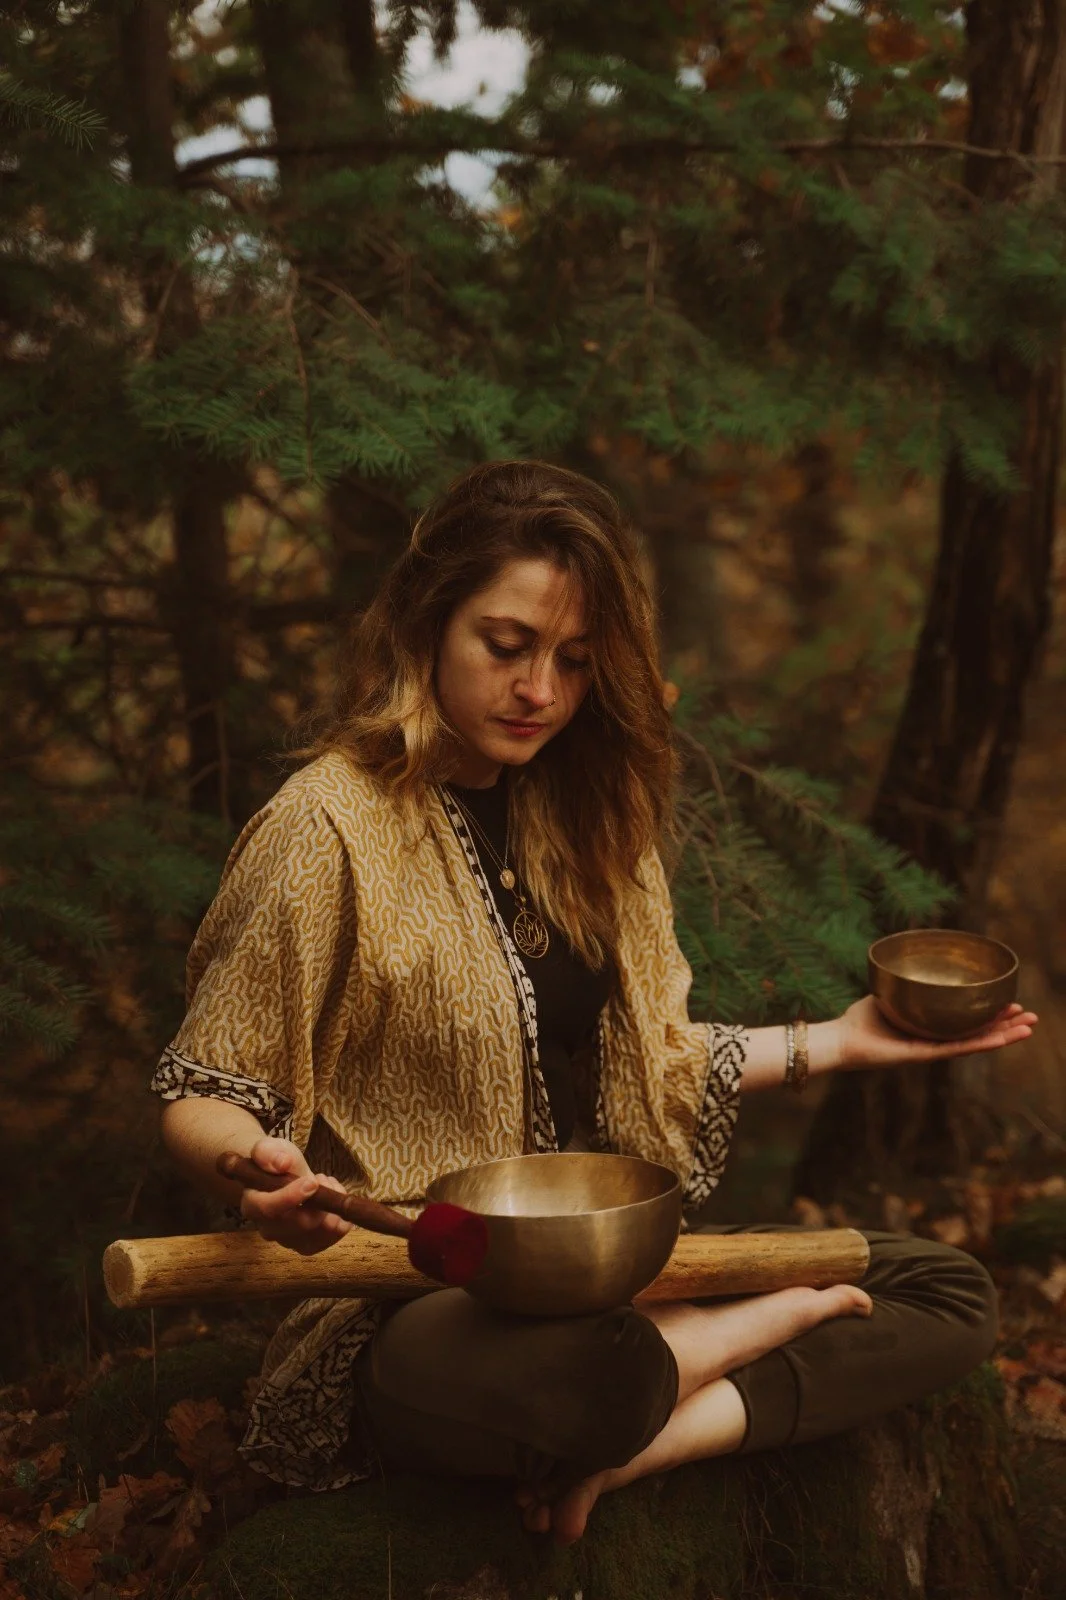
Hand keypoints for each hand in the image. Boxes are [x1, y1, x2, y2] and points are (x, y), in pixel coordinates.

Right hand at [237, 1136, 353, 1255]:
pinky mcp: (309, 1245)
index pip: (267, 1209)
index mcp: (252, 1205)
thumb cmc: (274, 1162)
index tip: (312, 1182)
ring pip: (319, 1233)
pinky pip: (333, 1236)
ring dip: (332, 1206)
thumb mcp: (270, 1149)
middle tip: (322, 1178)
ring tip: (326, 1185)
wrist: (282, 1177)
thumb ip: (269, 1152)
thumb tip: (282, 1162)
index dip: (290, 1197)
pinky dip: (341, 1216)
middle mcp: (268, 1229)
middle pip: (298, 1225)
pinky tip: (332, 1198)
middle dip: (319, 1200)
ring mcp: (289, 1241)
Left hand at [830, 995, 1037, 1072]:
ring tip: (1028, 1027)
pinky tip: (1001, 1038)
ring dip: (1003, 1035)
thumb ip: (902, 984)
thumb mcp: (889, 995)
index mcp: (930, 1030)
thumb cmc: (859, 1020)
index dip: (991, 1016)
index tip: (1011, 1004)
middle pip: (978, 1033)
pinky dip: (980, 1043)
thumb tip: (912, 961)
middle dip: (1005, 1025)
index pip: (968, 1023)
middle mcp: (935, 1042)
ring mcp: (931, 1050)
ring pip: (975, 1042)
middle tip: (1030, 1017)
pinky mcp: (922, 1055)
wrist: (840, 1040)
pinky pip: (956, 1048)